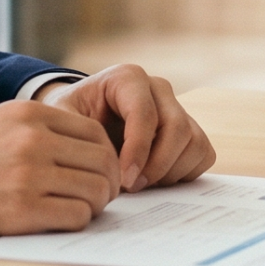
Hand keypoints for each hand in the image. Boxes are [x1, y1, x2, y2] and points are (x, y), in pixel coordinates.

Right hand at [0, 99, 120, 237]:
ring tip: (77, 211)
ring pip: (96, 191)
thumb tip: (82, 150)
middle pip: (103, 162)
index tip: (97, 173)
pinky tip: (60, 222)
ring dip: (94, 205)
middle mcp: (34, 140)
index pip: (96, 134)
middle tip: (96, 197)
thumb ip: (39, 128)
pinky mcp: (20, 211)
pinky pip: (76, 217)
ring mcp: (29, 175)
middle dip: (107, 183)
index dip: (105, 157)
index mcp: (30, 114)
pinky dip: (77, 222)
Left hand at [39, 64, 216, 191]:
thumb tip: (103, 168)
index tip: (123, 181)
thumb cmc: (72, 119)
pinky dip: (183, 173)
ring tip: (139, 183)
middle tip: (130, 188)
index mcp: (127, 78)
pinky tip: (155, 179)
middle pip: (176, 129)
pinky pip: (202, 154)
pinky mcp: (190, 130)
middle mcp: (158, 88)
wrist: (84, 120)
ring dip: (169, 172)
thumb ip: (75, 137)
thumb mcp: (61, 121)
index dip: (137, 151)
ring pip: (194, 143)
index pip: (144, 113)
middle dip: (155, 166)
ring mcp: (178, 108)